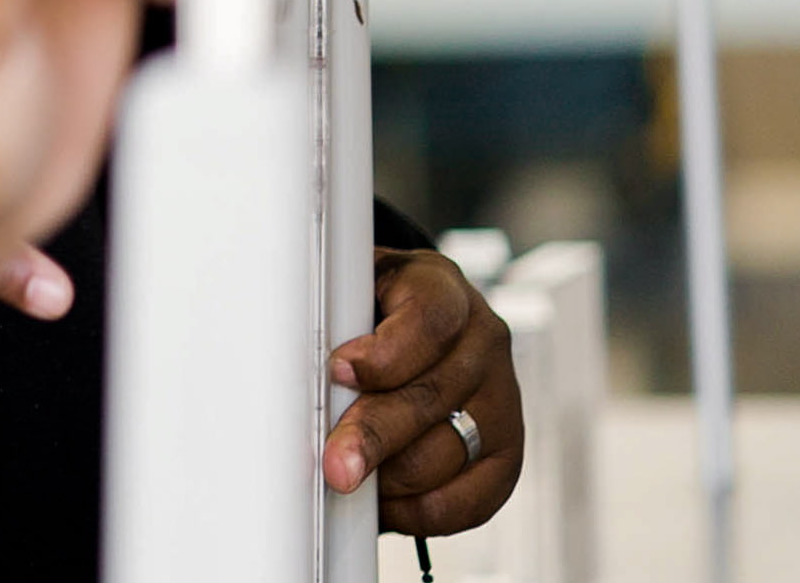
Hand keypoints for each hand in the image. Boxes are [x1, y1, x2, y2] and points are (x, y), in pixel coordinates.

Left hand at [328, 248, 522, 533]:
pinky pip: (473, 499)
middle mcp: (482, 340)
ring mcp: (502, 398)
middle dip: (374, 436)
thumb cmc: (363, 310)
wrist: (399, 324)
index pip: (430, 320)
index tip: (338, 372)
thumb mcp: (346, 292)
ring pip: (449, 452)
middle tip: (334, 464)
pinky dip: (422, 511)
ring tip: (350, 478)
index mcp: (441, 288)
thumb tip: (292, 374)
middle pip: (433, 397)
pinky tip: (386, 503)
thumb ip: (330, 321)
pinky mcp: (507, 453)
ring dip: (391, 477)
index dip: (386, 353)